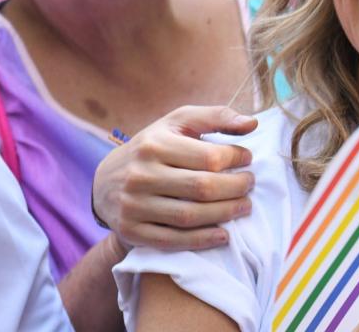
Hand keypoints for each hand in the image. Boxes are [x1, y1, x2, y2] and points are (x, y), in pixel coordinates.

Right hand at [92, 105, 258, 250]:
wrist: (105, 182)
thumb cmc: (154, 147)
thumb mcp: (178, 123)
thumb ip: (216, 117)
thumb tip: (253, 123)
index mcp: (154, 144)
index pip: (209, 156)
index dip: (236, 159)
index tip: (247, 160)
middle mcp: (140, 174)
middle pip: (203, 187)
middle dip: (236, 188)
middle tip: (250, 185)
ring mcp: (133, 205)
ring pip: (190, 215)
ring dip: (225, 213)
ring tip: (243, 206)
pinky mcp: (131, 231)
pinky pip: (173, 240)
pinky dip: (202, 240)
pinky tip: (224, 235)